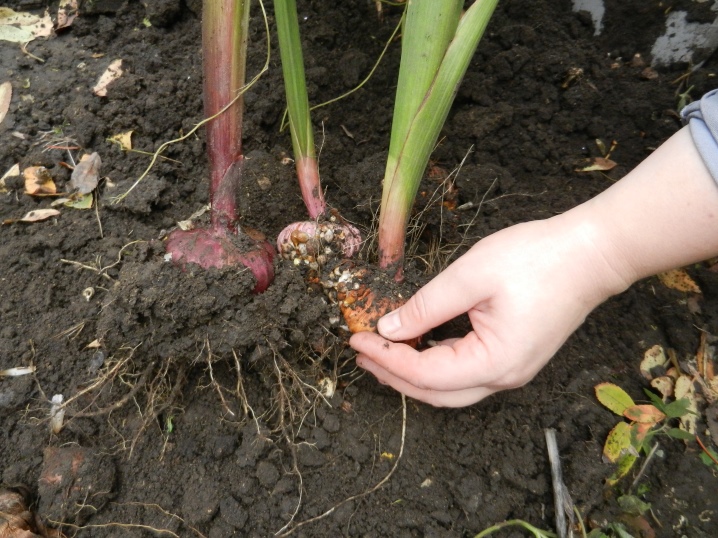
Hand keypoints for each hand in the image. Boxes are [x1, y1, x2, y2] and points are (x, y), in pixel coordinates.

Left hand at [350, 215, 626, 406]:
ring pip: (450, 387)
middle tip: (360, 353)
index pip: (425, 373)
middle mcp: (504, 376)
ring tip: (380, 353)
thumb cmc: (539, 258)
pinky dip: (435, 364)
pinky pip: (466, 373)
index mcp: (494, 362)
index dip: (386, 358)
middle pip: (436, 392)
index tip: (356, 339)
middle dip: (393, 375)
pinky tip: (417, 345)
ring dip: (413, 373)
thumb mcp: (471, 276)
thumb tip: (389, 329)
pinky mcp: (514, 357)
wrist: (593, 253)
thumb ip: (426, 305)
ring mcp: (512, 370)